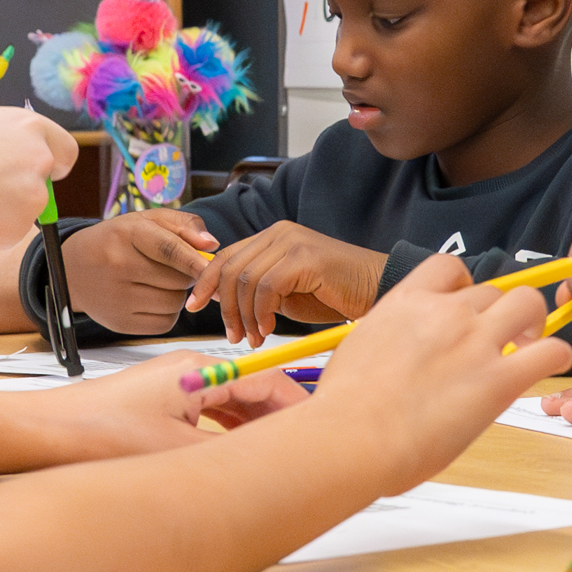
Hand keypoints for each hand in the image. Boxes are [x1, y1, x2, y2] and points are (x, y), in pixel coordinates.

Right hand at [0, 107, 76, 250]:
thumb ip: (3, 138)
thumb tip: (9, 151)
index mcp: (28, 126)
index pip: (64, 148)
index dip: (52, 162)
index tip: (43, 171)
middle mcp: (38, 158)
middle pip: (48, 180)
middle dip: (29, 187)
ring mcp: (32, 194)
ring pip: (27, 208)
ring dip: (4, 210)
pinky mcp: (19, 226)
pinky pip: (9, 232)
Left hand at [43, 357, 309, 457]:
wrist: (45, 432)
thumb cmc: (98, 432)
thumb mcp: (176, 453)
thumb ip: (229, 457)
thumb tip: (267, 465)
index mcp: (202, 370)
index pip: (270, 380)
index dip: (301, 405)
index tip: (322, 427)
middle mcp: (192, 370)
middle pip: (254, 389)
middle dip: (282, 416)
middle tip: (306, 445)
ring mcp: (175, 384)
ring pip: (233, 401)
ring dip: (256, 425)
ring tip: (276, 453)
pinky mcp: (160, 401)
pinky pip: (211, 410)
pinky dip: (230, 429)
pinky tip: (234, 452)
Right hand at [63, 205, 221, 333]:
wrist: (74, 269)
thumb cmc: (119, 241)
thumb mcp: (146, 221)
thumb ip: (183, 225)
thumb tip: (211, 245)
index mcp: (127, 234)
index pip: (169, 250)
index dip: (195, 260)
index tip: (213, 267)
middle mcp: (119, 266)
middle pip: (179, 280)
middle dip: (186, 274)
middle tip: (172, 267)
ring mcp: (118, 298)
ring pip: (175, 303)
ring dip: (177, 294)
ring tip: (157, 281)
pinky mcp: (121, 323)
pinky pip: (165, 322)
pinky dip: (167, 312)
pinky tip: (151, 298)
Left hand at [187, 221, 375, 344]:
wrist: (378, 290)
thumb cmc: (336, 295)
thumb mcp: (287, 294)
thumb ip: (258, 292)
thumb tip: (225, 304)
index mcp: (273, 238)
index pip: (226, 256)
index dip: (205, 282)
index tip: (194, 306)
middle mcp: (279, 233)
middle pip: (230, 269)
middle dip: (224, 307)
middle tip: (234, 336)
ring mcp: (292, 242)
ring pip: (245, 280)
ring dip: (244, 315)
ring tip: (255, 338)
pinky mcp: (304, 257)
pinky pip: (267, 287)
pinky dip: (262, 313)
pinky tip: (269, 330)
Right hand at [301, 254, 571, 485]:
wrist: (351, 438)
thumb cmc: (342, 412)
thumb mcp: (357, 353)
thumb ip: (388, 343)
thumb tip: (394, 359)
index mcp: (404, 303)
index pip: (447, 268)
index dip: (464, 285)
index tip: (464, 307)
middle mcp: (443, 313)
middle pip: (491, 291)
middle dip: (498, 313)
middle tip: (500, 339)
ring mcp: (474, 342)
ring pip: (527, 303)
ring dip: (533, 322)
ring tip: (527, 347)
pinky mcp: (500, 379)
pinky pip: (551, 350)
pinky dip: (558, 355)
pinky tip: (552, 367)